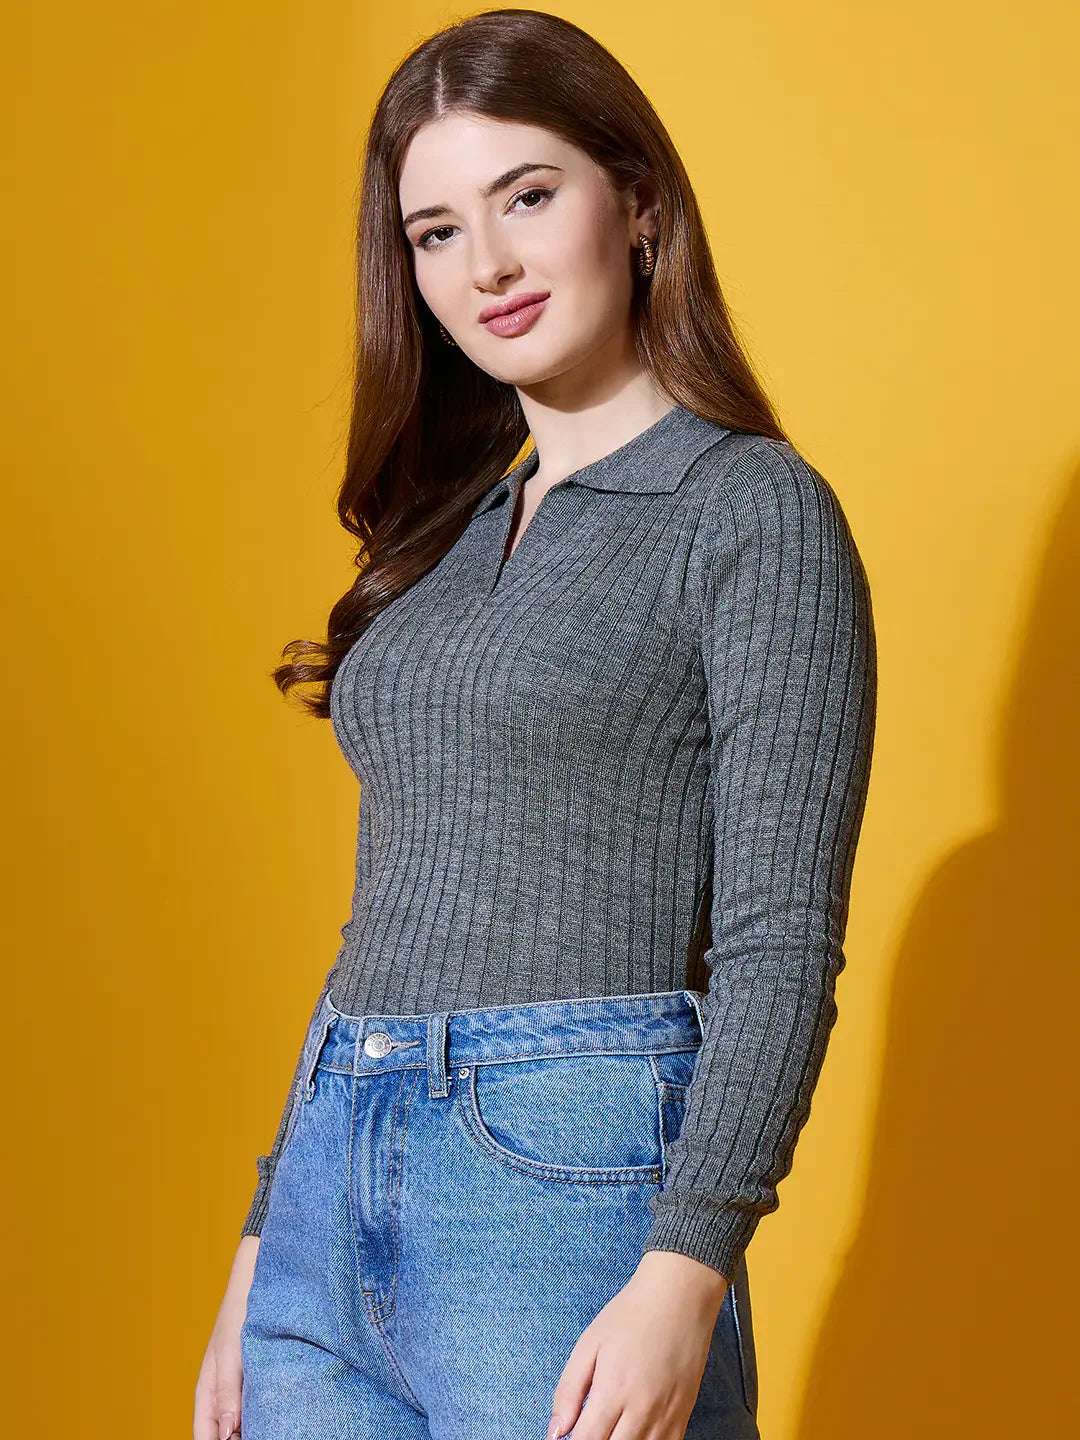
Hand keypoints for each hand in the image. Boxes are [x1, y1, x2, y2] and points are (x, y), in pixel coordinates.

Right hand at [193, 1235, 259, 1439]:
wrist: (257, 1276)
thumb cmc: (239, 1311)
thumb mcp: (230, 1351)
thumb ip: (226, 1391)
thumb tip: (225, 1432)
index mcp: (207, 1390)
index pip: (205, 1434)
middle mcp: (223, 1390)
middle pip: (226, 1430)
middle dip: (239, 1438)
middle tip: (267, 1435)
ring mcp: (242, 1382)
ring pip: (246, 1417)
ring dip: (256, 1424)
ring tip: (278, 1427)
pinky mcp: (262, 1371)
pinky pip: (262, 1399)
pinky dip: (270, 1408)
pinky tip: (286, 1411)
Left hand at [547, 1251, 729, 1439]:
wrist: (679, 1297)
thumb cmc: (630, 1316)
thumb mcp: (589, 1344)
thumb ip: (569, 1390)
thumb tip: (555, 1432)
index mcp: (613, 1391)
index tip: (571, 1436)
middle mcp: (641, 1410)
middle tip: (591, 1428)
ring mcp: (666, 1416)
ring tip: (611, 1428)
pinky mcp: (684, 1416)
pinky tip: (633, 1432)